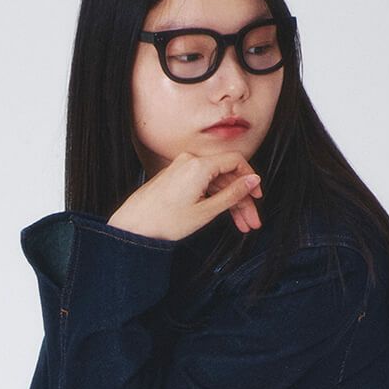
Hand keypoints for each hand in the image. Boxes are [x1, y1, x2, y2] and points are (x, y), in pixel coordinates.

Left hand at [107, 150, 263, 242]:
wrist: (132, 227)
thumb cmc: (162, 221)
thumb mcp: (205, 211)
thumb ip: (232, 195)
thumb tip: (253, 181)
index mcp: (199, 165)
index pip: (236, 161)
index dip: (250, 179)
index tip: (257, 196)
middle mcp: (189, 162)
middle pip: (226, 176)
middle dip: (242, 199)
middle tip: (251, 220)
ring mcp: (181, 170)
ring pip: (215, 184)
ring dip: (230, 203)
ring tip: (241, 225)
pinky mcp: (176, 179)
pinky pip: (202, 185)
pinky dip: (214, 199)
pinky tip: (223, 215)